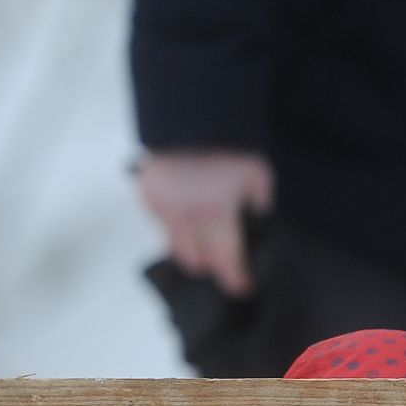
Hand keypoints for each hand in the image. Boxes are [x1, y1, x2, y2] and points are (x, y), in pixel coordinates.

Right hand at [136, 150, 273, 297]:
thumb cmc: (230, 149)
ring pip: (174, 248)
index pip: (224, 260)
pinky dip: (177, 229)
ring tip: (209, 245)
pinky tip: (191, 218)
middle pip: (195, 262)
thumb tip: (258, 232)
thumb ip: (259, 208)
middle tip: (226, 264)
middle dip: (212, 266)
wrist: (190, 118)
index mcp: (215, 211)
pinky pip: (162, 227)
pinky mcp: (146, 197)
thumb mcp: (258, 178)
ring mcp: (160, 206)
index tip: (243, 288)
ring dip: (192, 251)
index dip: (235, 279)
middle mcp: (183, 214)